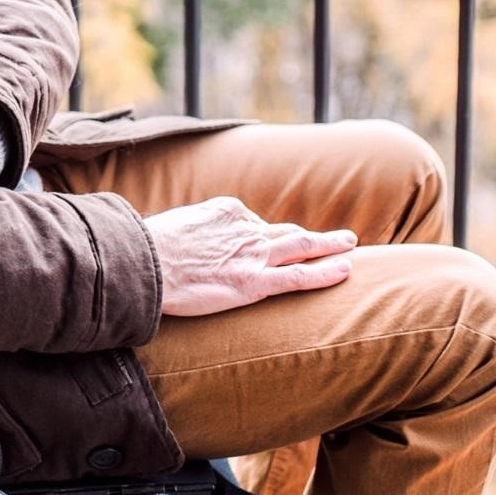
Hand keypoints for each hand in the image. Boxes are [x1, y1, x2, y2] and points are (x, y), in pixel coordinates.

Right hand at [143, 196, 356, 316]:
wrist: (145, 263)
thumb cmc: (150, 247)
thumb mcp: (176, 225)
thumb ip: (197, 231)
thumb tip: (197, 242)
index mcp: (227, 211)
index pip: (257, 225)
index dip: (269, 238)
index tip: (276, 247)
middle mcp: (246, 229)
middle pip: (289, 233)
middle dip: (317, 236)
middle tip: (342, 238)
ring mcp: (253, 255)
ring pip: (302, 248)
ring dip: (330, 247)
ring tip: (350, 248)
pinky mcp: (254, 282)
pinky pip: (299, 277)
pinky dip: (325, 272)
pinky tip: (345, 270)